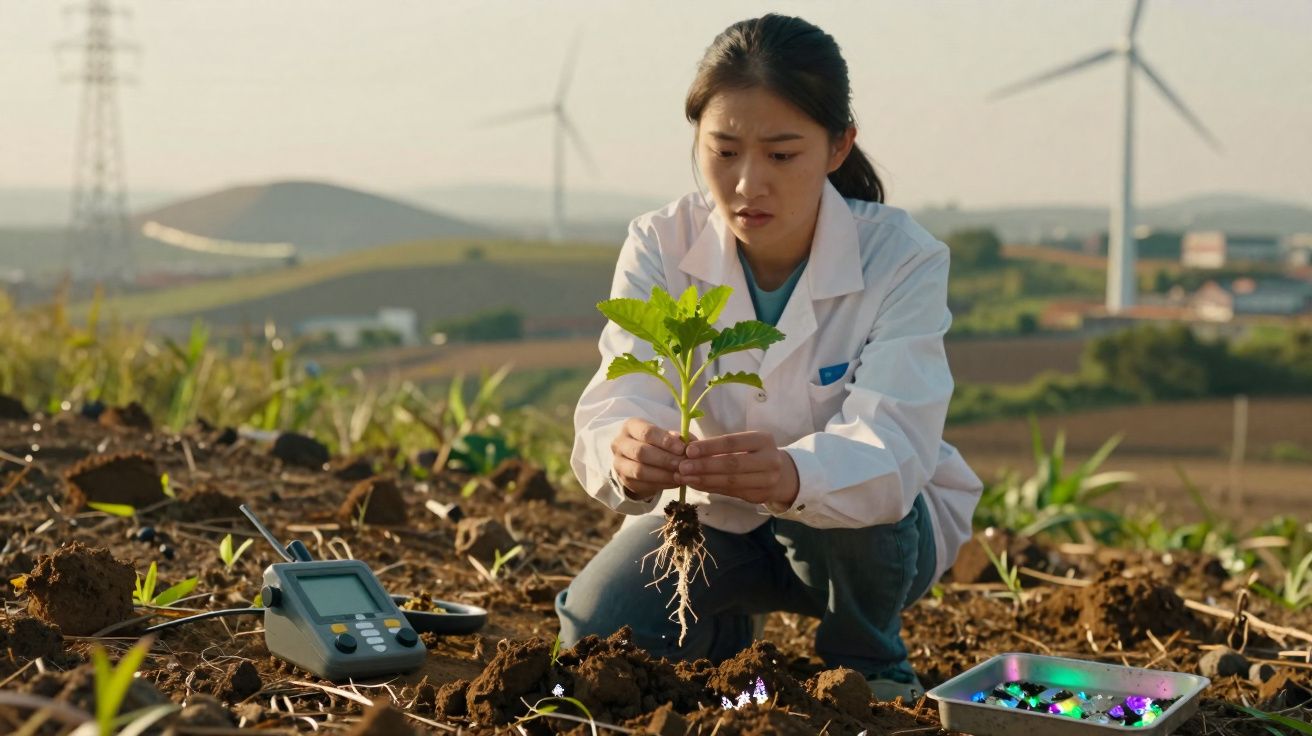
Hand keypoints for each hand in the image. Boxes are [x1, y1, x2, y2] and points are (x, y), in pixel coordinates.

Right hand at [610, 417, 687, 499]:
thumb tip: (685, 444)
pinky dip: (661, 485)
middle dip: (665, 460)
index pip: (647, 432)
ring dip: (663, 475)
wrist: (639, 459)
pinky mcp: (624, 480)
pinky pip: (642, 485)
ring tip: (681, 476)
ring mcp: (619, 463)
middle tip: (683, 465)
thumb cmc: (656, 442)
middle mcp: (620, 443)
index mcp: (631, 426)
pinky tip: (674, 483)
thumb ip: (677, 439)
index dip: (665, 441)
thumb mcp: (665, 435)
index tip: (682, 449)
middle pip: (641, 452)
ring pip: (640, 471)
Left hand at [676, 431, 798, 507]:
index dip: (710, 447)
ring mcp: (767, 481)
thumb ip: (721, 447)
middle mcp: (769, 460)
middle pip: (732, 464)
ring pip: (730, 481)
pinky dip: (710, 488)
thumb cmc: (755, 453)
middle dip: (704, 466)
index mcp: (763, 440)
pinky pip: (730, 492)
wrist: (782, 475)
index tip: (689, 450)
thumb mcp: (746, 443)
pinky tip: (696, 484)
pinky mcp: (759, 496)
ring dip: (704, 480)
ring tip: (684, 478)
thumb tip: (689, 451)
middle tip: (682, 467)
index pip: (733, 443)